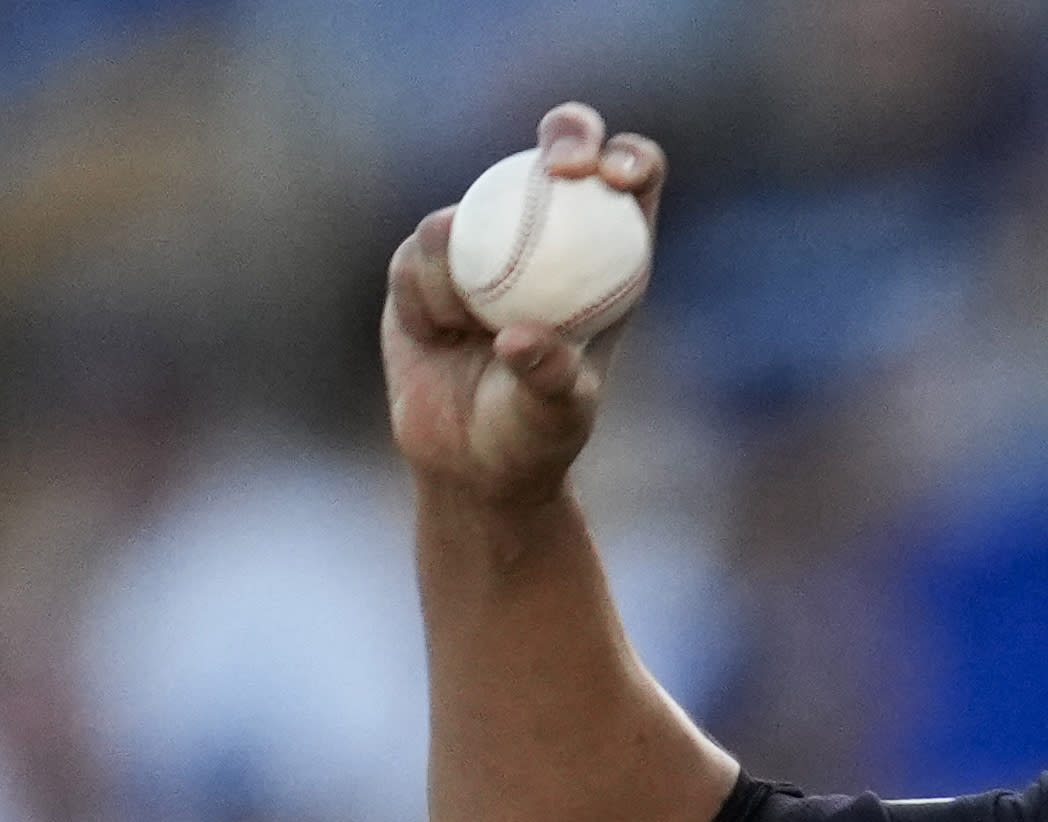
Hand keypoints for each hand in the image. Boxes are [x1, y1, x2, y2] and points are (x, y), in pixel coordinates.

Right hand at [384, 106, 660, 505]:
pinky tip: (436, 332)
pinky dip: (424, 294)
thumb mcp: (555, 418)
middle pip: (563, 149)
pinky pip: (417, 256)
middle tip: (558, 166)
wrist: (466, 462)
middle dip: (568, 133)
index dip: (628, 160)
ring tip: (468, 328)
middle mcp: (547, 236)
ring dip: (464, 263)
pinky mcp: (424, 266)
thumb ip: (549, 378)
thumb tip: (520, 338)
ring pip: (471, 210)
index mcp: (606, 259)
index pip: (630, 184)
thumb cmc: (532, 440)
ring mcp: (483, 243)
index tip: (611, 177)